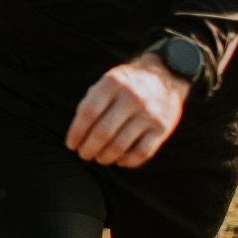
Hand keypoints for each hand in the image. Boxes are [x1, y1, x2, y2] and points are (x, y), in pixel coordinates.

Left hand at [65, 53, 188, 166]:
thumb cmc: (127, 84)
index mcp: (113, 83)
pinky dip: (128, 161)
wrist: (165, 76)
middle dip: (88, 148)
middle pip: (103, 132)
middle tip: (83, 155)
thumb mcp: (108, 81)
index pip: (88, 112)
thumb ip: (92, 100)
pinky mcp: (162, 128)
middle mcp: (132, 97)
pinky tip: (119, 160)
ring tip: (99, 158)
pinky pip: (142, 153)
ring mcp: (149, 114)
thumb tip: (77, 132)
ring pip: (120, 146)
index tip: (71, 145)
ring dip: (105, 157)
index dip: (76, 132)